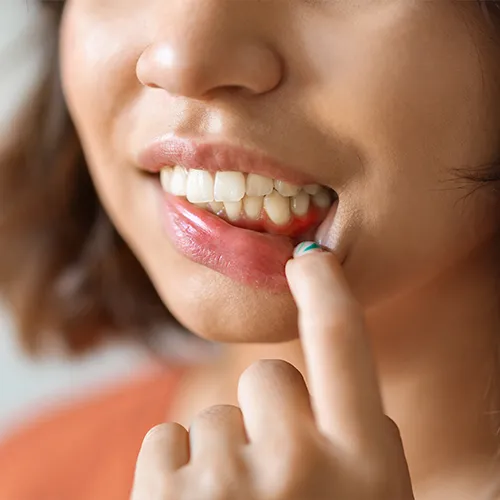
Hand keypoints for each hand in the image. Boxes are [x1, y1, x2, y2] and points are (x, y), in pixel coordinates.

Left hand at [131, 249, 414, 499]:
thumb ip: (358, 452)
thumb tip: (340, 400)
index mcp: (365, 473)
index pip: (347, 347)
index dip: (330, 293)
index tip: (312, 261)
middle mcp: (300, 468)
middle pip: (268, 381)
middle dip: (269, 418)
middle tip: (273, 485)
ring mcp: (225, 485)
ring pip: (213, 418)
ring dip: (221, 460)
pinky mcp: (160, 498)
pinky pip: (167, 442)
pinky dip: (175, 476)